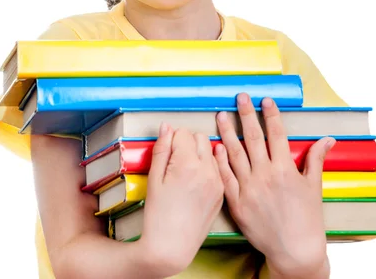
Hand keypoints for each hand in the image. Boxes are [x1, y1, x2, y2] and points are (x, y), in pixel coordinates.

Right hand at [139, 123, 223, 276]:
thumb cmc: (158, 215)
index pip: (183, 132)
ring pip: (211, 151)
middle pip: (200, 137)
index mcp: (187, 164)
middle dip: (187, 142)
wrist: (172, 247)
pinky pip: (217, 168)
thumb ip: (161, 149)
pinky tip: (195, 181)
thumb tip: (166, 127)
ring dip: (199, 153)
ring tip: (185, 171)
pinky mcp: (221, 192)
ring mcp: (217, 181)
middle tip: (174, 160)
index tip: (166, 151)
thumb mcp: (153, 179)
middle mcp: (206, 170)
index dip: (171, 139)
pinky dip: (208, 168)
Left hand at [215, 94, 334, 278]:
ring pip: (234, 154)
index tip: (266, 99)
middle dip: (246, 114)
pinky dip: (219, 161)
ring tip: (221, 115)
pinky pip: (225, 177)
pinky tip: (215, 146)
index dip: (271, 115)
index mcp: (285, 169)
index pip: (276, 134)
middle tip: (240, 96)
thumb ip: (316, 159)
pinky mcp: (237, 203)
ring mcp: (249, 189)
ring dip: (227, 132)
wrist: (294, 252)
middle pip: (252, 138)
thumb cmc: (307, 219)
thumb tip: (328, 139)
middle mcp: (265, 176)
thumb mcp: (314, 187)